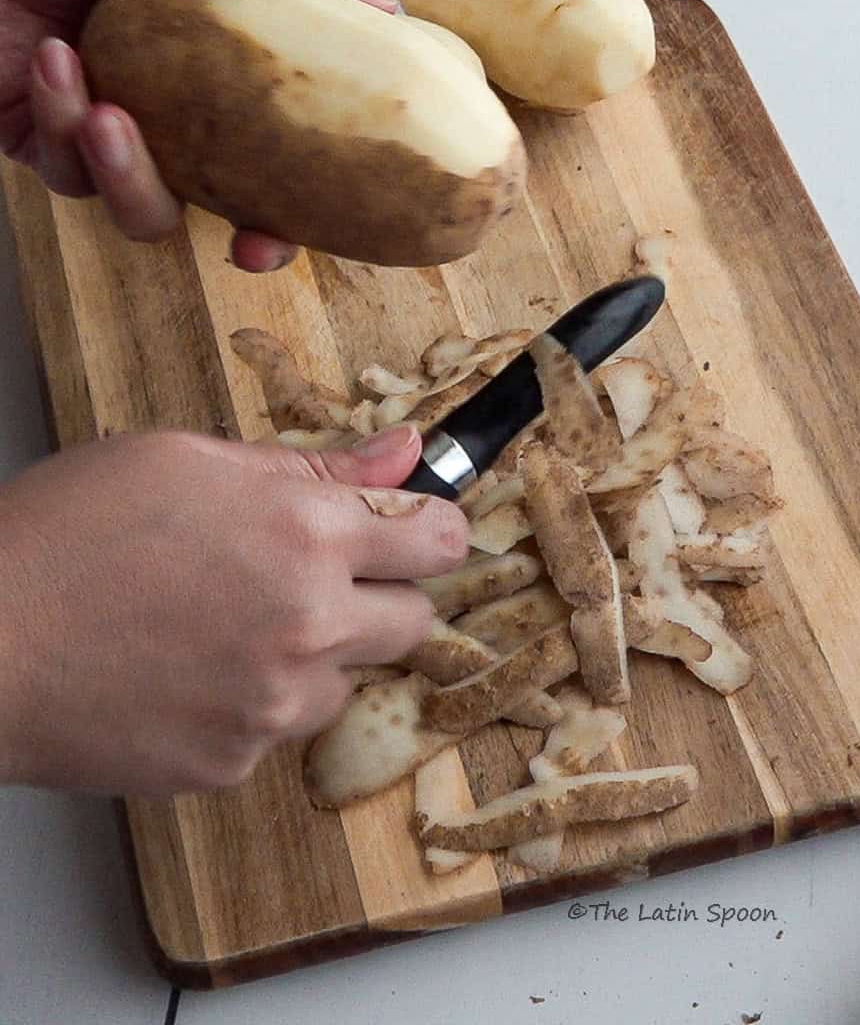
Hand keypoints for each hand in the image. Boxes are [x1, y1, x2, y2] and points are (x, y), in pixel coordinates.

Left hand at [0, 0, 393, 271]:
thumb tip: (385, 12)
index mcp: (217, 73)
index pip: (279, 154)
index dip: (307, 199)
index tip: (339, 215)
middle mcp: (172, 116)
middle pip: (232, 209)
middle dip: (248, 236)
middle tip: (249, 241)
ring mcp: (111, 138)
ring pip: (148, 212)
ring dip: (133, 172)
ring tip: (108, 110)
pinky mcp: (48, 149)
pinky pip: (75, 176)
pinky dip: (63, 121)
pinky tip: (53, 62)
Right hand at [0, 424, 466, 796]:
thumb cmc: (68, 535)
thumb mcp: (189, 461)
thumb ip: (313, 463)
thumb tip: (403, 453)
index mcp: (306, 531)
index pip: (437, 539)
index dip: (429, 532)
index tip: (416, 533)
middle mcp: (310, 622)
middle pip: (416, 621)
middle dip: (383, 596)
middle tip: (317, 579)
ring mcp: (275, 703)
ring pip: (346, 680)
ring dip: (316, 655)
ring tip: (231, 625)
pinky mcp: (236, 761)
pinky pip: (280, 729)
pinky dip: (256, 702)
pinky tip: (194, 672)